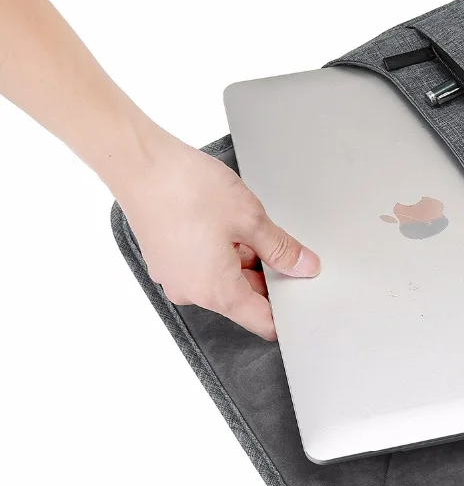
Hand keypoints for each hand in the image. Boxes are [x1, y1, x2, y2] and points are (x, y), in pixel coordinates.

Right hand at [114, 129, 318, 339]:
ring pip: (223, 280)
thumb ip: (281, 249)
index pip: (261, 322)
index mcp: (215, 292)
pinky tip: (224, 222)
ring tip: (244, 224)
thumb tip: (303, 266)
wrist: (138, 163)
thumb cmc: (185, 189)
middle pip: (243, 299)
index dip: (287, 312)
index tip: (301, 295)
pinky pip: (202, 266)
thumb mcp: (250, 218)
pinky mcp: (165, 259)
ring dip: (242, 259)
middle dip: (265, 276)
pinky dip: (220, 251)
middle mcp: (191, 292)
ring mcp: (174, 276)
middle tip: (277, 242)